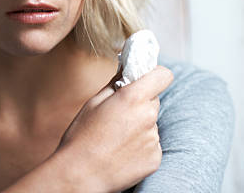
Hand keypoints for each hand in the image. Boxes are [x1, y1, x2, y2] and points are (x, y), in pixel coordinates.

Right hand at [54, 65, 173, 191]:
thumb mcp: (93, 102)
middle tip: (119, 113)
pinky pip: (151, 144)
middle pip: (154, 101)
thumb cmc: (82, 137)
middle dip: (140, 102)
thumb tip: (126, 70)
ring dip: (139, 125)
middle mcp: (148, 116)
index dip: (155, 75)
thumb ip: (115, 83)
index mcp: (133, 98)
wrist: (81, 174)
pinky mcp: (155, 158)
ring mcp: (153, 139)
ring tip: (116, 137)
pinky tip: (121, 151)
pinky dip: (140, 145)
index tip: (145, 79)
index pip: (163, 76)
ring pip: (151, 123)